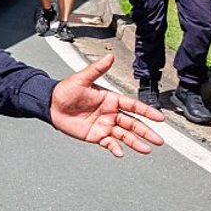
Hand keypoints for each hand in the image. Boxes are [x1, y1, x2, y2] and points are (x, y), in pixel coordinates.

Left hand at [50, 54, 164, 157]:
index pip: (133, 105)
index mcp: (110, 99)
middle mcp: (110, 113)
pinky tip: (121, 153)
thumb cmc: (65, 90)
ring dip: (136, 142)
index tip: (159, 118)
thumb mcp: (81, 79)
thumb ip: (97, 69)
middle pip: (133, 123)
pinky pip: (109, 143)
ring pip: (125, 135)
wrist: (51, 105)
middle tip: (159, 139)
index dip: (146, 111)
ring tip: (147, 149)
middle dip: (146, 131)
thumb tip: (109, 57)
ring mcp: (104, 125)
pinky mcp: (96, 135)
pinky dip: (116, 148)